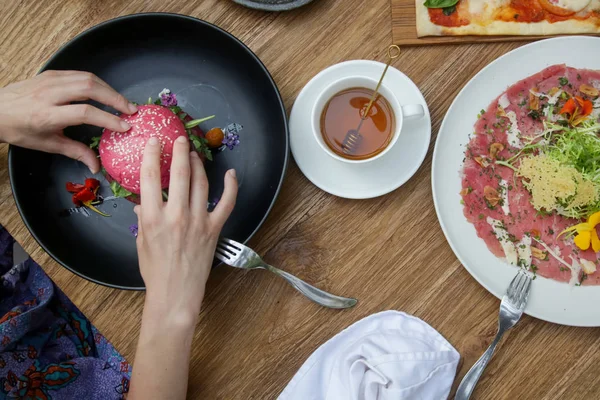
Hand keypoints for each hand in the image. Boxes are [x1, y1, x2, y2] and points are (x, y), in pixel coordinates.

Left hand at [0, 70, 136, 172]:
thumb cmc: (20, 130)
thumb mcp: (47, 144)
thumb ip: (75, 152)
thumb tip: (96, 166)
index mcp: (47, 115)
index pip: (85, 113)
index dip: (108, 119)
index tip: (125, 127)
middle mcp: (49, 94)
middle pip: (89, 88)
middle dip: (115, 98)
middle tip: (131, 110)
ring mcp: (50, 80)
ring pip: (87, 78)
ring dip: (109, 89)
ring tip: (122, 102)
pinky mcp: (51, 73)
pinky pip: (79, 74)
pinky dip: (97, 82)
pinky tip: (105, 92)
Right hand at [135, 135, 237, 319]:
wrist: (176, 293)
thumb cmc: (155, 270)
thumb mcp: (141, 243)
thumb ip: (143, 219)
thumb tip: (142, 203)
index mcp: (152, 218)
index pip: (149, 178)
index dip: (152, 155)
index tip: (154, 142)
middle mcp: (175, 216)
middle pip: (179, 174)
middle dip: (179, 152)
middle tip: (180, 140)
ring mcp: (197, 221)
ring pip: (201, 184)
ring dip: (198, 165)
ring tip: (194, 155)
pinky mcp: (214, 229)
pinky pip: (226, 203)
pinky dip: (231, 187)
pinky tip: (231, 174)